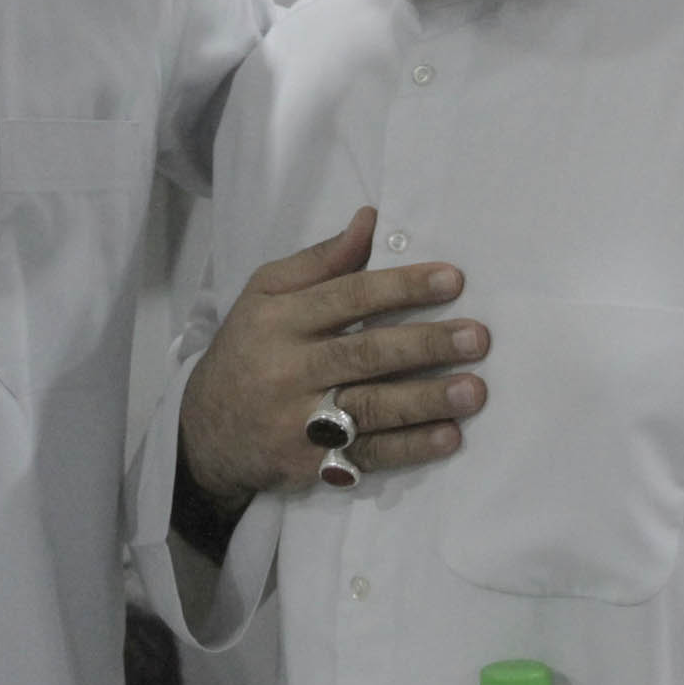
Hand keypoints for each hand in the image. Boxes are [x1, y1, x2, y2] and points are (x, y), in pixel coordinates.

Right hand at [178, 207, 484, 504]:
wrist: (206, 433)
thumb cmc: (248, 349)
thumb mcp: (265, 294)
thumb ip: (321, 261)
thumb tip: (371, 220)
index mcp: (279, 319)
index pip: (347, 297)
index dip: (401, 287)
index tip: (453, 280)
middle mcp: (289, 369)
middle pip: (365, 354)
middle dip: (425, 345)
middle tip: (477, 338)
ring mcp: (298, 421)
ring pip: (371, 407)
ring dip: (426, 400)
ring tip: (474, 391)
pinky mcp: (310, 464)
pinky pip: (367, 455)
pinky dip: (410, 448)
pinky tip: (447, 437)